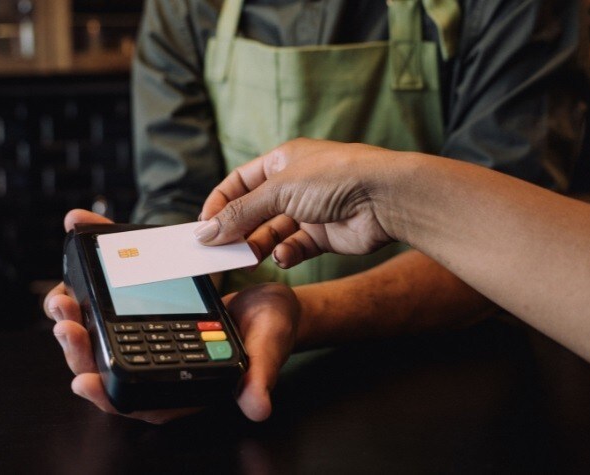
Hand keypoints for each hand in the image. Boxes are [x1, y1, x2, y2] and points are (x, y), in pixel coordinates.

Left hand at [44, 211, 300, 422]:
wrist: (271, 298)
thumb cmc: (269, 329)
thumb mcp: (266, 347)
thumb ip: (259, 376)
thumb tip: (258, 408)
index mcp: (174, 383)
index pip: (131, 397)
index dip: (103, 393)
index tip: (83, 380)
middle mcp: (150, 360)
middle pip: (99, 362)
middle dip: (75, 344)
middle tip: (65, 317)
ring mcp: (139, 330)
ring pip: (92, 328)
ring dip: (70, 311)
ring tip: (60, 293)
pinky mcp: (136, 301)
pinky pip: (107, 284)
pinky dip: (91, 257)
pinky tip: (77, 225)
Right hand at [195, 138, 402, 268]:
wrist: (385, 197)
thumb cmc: (335, 177)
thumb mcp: (278, 190)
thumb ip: (240, 213)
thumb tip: (207, 231)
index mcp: (282, 161)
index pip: (240, 182)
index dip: (220, 203)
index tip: (204, 226)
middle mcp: (296, 185)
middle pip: (254, 210)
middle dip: (237, 229)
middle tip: (220, 250)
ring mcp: (311, 211)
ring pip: (273, 232)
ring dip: (259, 244)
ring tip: (249, 257)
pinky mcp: (325, 236)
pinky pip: (296, 248)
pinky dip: (287, 253)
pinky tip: (284, 255)